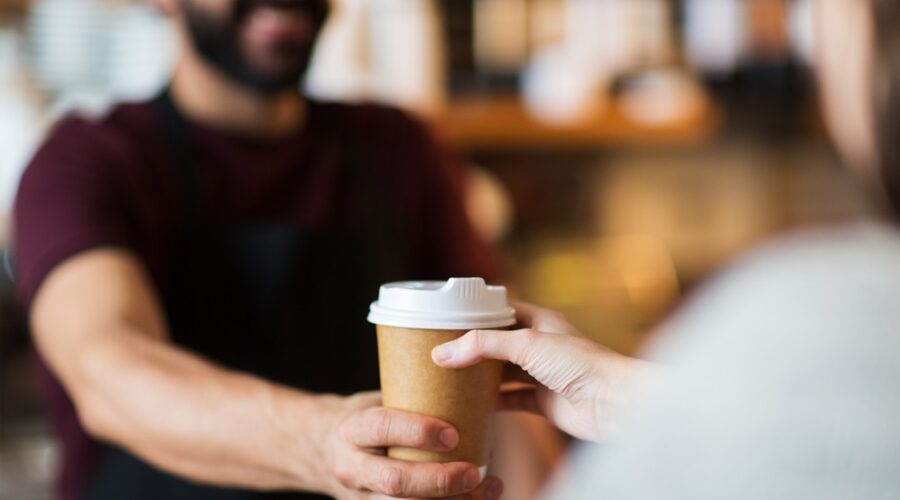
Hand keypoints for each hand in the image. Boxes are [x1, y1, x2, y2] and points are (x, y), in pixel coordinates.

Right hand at [322, 392, 503, 498]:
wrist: (318, 450)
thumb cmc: (361, 421)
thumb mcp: (374, 403)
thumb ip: (410, 402)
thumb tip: (466, 383)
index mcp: (352, 429)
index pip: (381, 427)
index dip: (417, 431)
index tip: (452, 433)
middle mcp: (352, 467)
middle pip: (394, 481)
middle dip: (438, 480)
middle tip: (474, 472)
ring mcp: (360, 497)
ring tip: (485, 490)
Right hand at [431, 302, 646, 442]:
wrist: (613, 403)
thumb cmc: (582, 364)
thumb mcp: (527, 344)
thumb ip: (483, 346)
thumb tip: (443, 352)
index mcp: (541, 320)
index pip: (502, 310)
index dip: (477, 313)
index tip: (447, 319)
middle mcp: (541, 345)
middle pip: (499, 344)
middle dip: (473, 348)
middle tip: (442, 351)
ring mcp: (542, 375)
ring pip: (503, 373)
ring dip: (480, 377)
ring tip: (450, 377)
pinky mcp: (544, 402)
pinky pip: (511, 400)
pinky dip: (492, 403)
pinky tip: (472, 405)